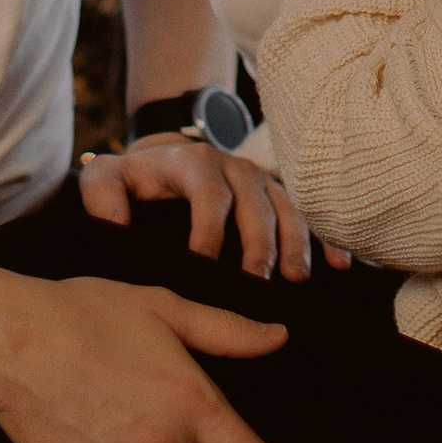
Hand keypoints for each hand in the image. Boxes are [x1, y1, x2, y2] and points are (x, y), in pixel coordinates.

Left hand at [79, 134, 347, 279]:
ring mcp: (258, 180)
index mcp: (191, 163)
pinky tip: (340, 266)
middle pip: (253, 201)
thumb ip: (101, 196)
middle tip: (258, 280)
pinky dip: (325, 237)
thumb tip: (116, 224)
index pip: (207, 191)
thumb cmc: (131, 181)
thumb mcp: (105, 180)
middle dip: (258, 241)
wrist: (161, 162)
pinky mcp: (275, 195)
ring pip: (285, 207)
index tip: (203, 264)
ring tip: (297, 279)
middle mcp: (231, 166)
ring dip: (295, 242)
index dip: (209, 227)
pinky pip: (306, 213)